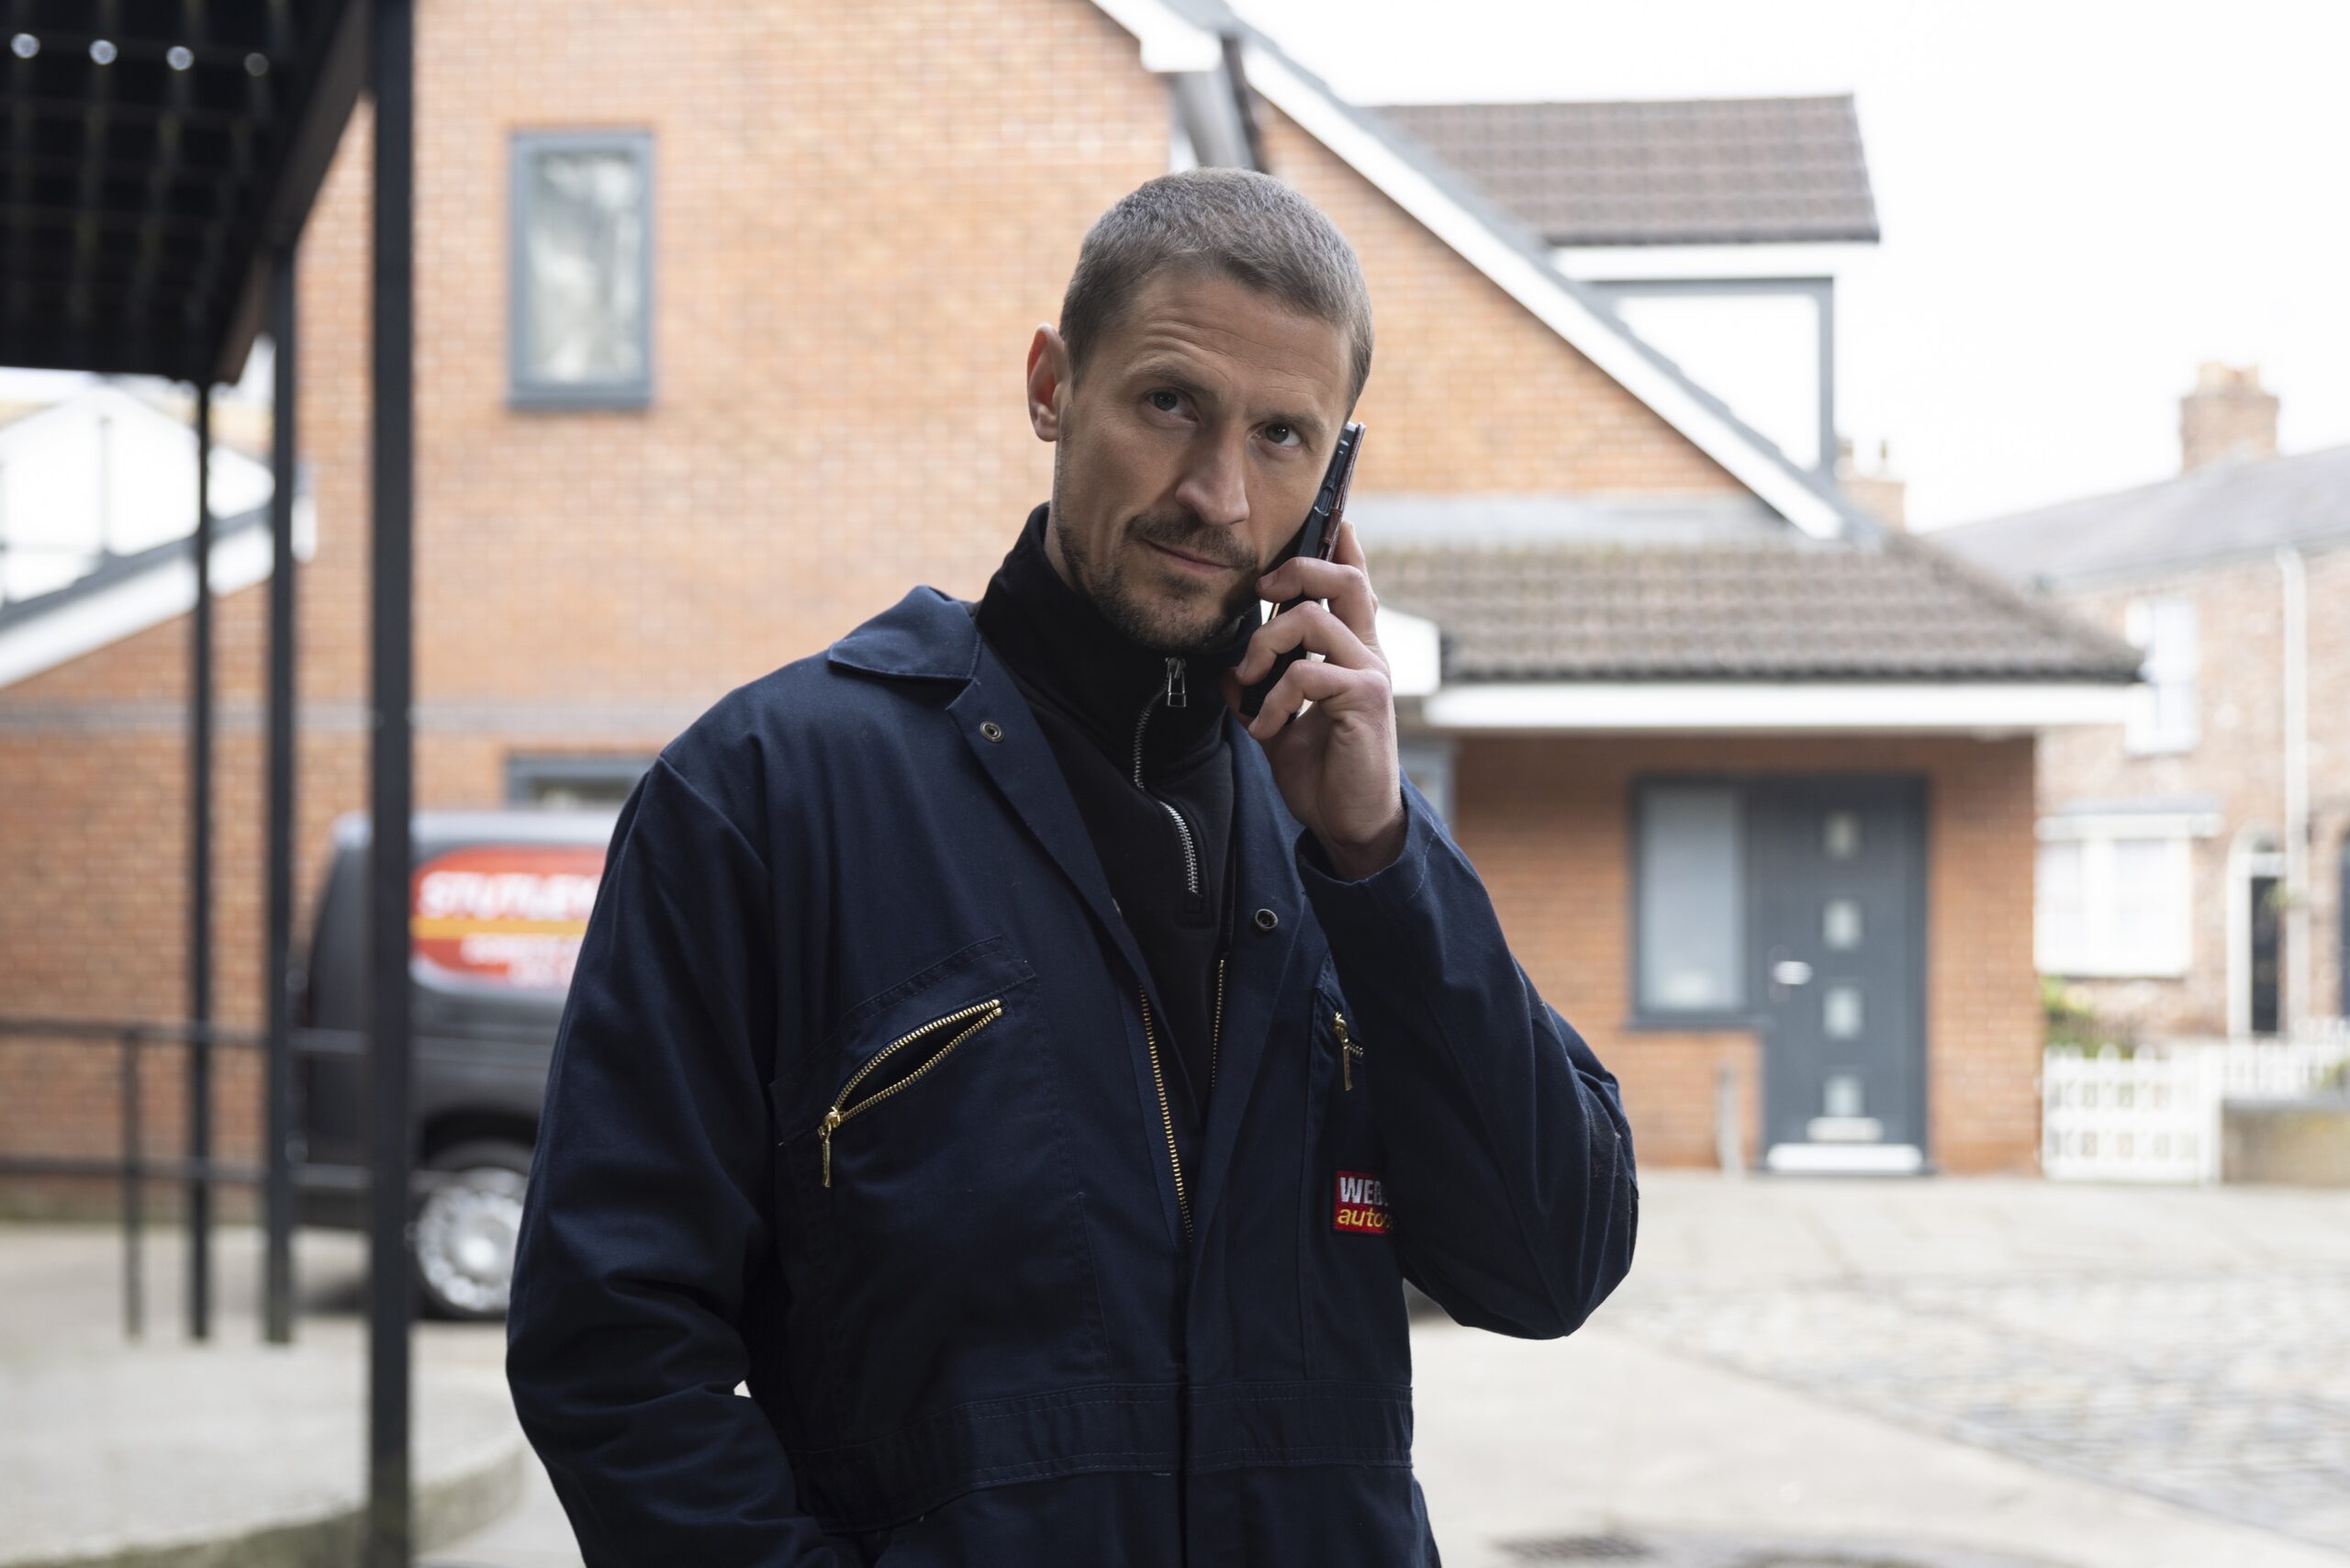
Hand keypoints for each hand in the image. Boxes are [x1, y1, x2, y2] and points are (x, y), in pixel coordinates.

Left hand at [1220, 519, 1405, 879]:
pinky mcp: (1365, 700)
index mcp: (1351, 651)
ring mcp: (1369, 674)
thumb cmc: (1323, 770)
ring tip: (1252, 685)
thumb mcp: (1280, 723)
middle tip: (1261, 591)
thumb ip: (1260, 692)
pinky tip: (1266, 730)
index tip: (1333, 514)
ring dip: (1266, 646)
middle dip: (1297, 570)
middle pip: (1344, 579)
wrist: (1351, 822)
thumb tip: (1226, 671)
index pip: (1354, 583)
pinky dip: (1275, 699)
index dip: (1344, 544)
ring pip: (1314, 620)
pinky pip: (1308, 673)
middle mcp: (1366, 653)